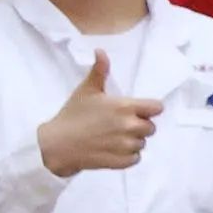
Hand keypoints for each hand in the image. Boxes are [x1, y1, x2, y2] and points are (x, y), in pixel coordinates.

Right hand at [32, 51, 155, 179]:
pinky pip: (135, 158)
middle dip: (139, 125)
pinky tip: (111, 149)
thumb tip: (100, 51)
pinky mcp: (120, 161)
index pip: (157, 108)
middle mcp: (129, 126)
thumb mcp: (86, 90)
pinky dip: (127, 156)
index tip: (135, 110)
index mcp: (125, 107)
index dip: (148, 109)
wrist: (55, 145)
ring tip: (111, 137)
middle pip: (151, 127)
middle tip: (118, 125)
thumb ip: (99, 70)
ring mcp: (126, 145)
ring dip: (132, 141)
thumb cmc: (71, 115)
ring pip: (142, 143)